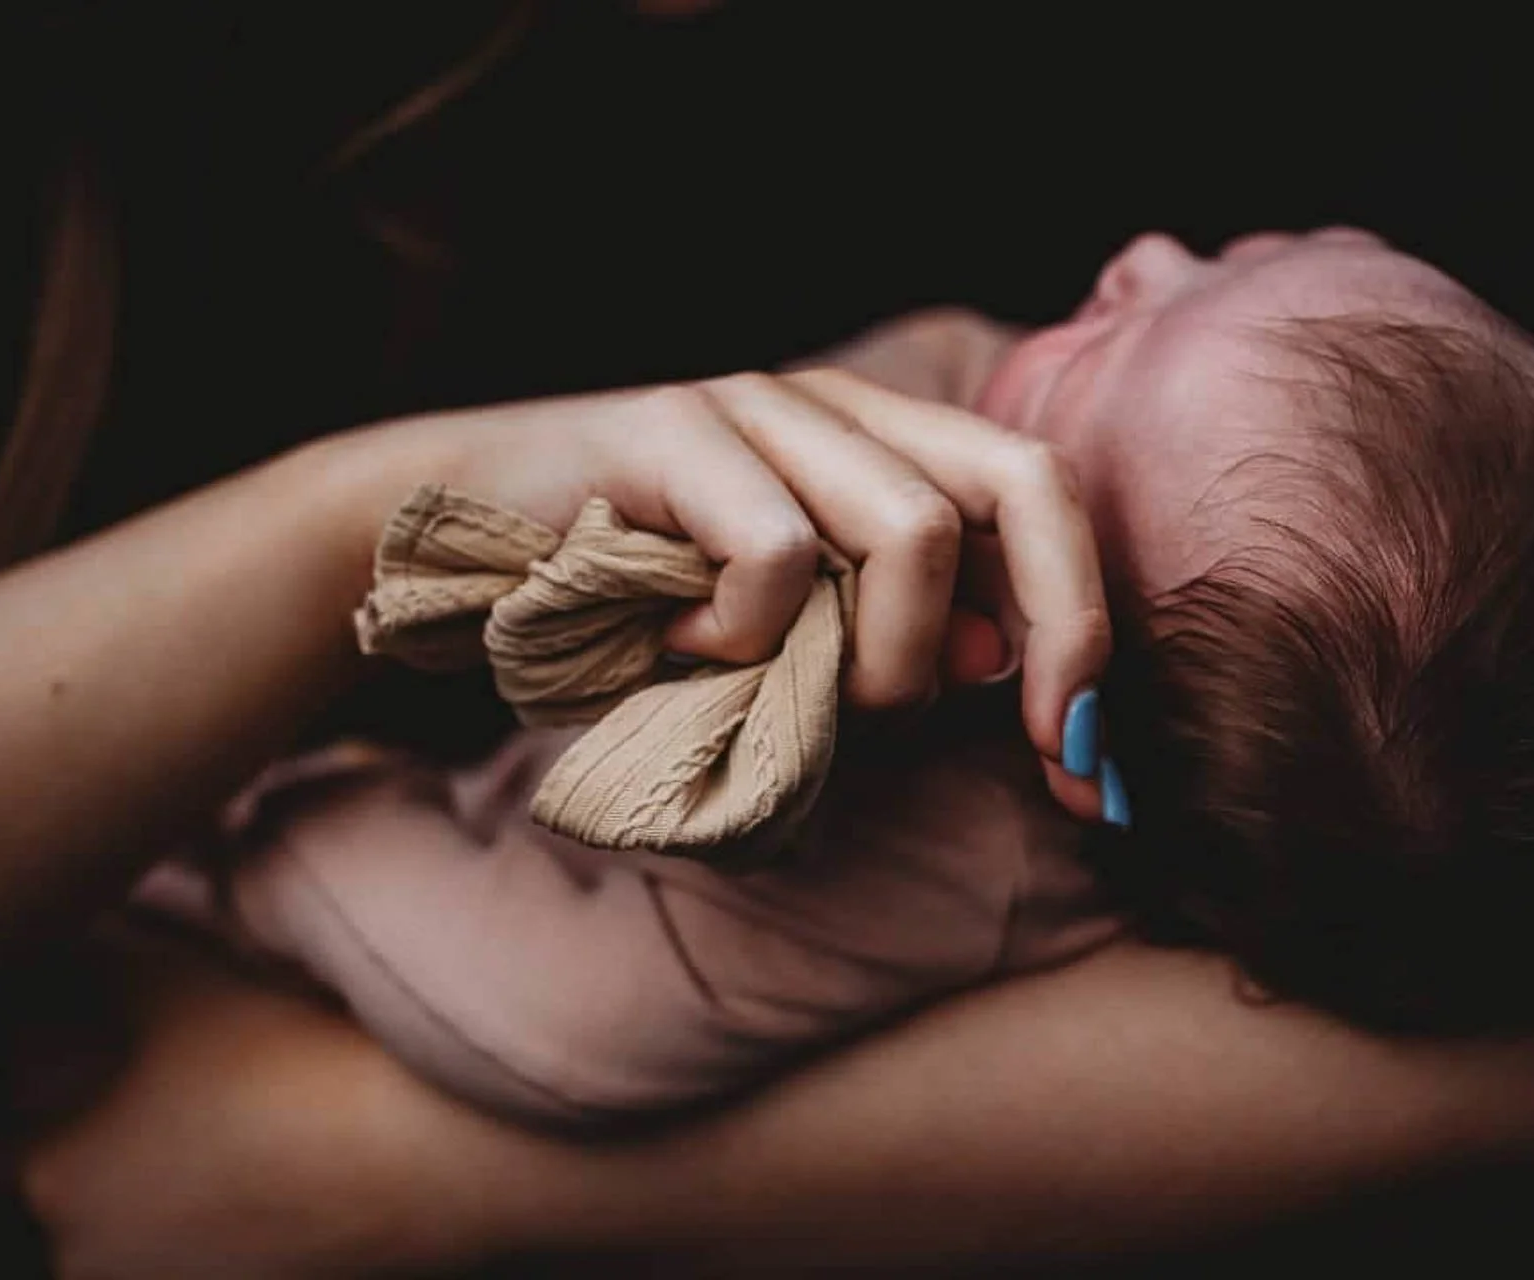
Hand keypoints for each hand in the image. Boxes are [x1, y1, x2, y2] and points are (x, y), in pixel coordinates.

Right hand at [376, 368, 1111, 816]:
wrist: (443, 556)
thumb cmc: (623, 614)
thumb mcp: (782, 647)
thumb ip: (888, 640)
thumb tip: (998, 659)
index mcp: (880, 445)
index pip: (1042, 499)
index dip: (1090, 629)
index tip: (1090, 771)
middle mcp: (836, 409)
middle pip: (1024, 481)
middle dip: (1066, 633)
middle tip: (1046, 752)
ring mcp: (755, 409)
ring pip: (912, 533)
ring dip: (879, 661)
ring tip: (786, 692)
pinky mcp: (672, 433)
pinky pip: (779, 558)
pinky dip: (747, 638)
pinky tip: (679, 646)